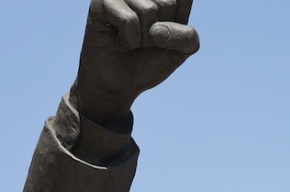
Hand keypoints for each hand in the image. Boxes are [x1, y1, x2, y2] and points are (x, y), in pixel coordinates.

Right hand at [75, 0, 197, 124]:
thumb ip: (188, 36)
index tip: (166, 35)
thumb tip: (157, 30)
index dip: (179, 26)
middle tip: (145, 40)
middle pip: (168, 3)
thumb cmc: (149, 61)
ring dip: (144, 38)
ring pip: (148, 9)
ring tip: (132, 42)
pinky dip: (129, 39)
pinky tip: (120, 42)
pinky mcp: (101, 3)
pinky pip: (128, 19)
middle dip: (161, 33)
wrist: (120, 84)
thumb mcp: (181, 50)